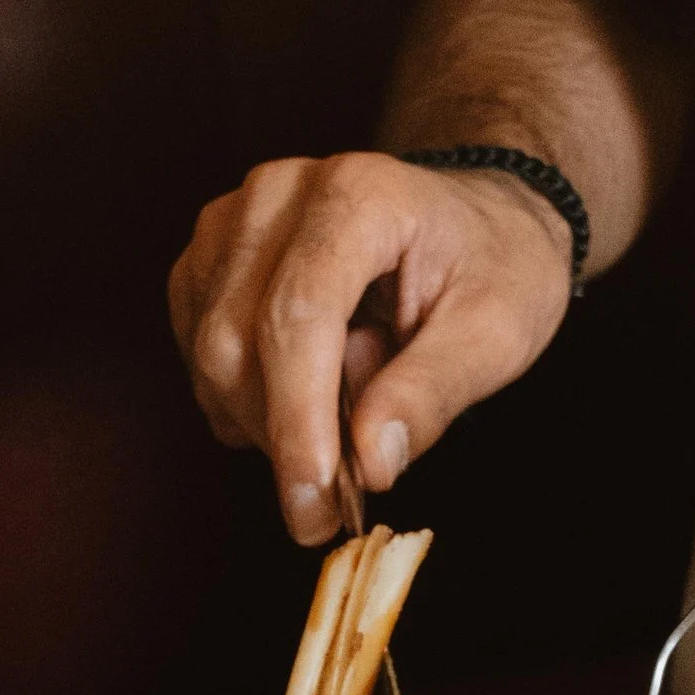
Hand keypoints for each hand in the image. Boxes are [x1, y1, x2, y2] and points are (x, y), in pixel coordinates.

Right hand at [170, 153, 575, 544]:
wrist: (471, 223)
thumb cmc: (492, 267)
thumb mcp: (496, 332)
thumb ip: (432, 392)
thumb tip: (371, 462)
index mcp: (359, 194)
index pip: (299, 313)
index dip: (298, 415)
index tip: (314, 500)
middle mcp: (278, 194)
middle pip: (236, 339)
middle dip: (282, 435)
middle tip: (342, 494)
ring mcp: (231, 222)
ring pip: (209, 355)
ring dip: (267, 419)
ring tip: (348, 404)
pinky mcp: (208, 260)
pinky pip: (198, 356)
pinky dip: (246, 403)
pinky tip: (307, 393)